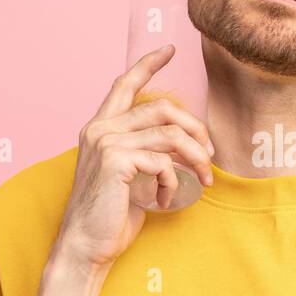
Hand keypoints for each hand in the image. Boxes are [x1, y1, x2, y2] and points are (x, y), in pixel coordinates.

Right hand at [53, 45, 214, 269]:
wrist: (85, 246)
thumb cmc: (109, 215)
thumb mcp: (130, 175)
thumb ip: (147, 151)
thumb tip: (185, 142)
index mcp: (100, 127)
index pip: (124, 85)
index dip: (148, 64)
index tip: (169, 49)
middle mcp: (100, 129)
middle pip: (164, 108)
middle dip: (196, 129)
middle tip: (210, 155)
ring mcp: (106, 143)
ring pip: (171, 134)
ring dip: (196, 158)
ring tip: (202, 180)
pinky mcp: (117, 161)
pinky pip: (164, 162)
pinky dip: (173, 182)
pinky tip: (165, 199)